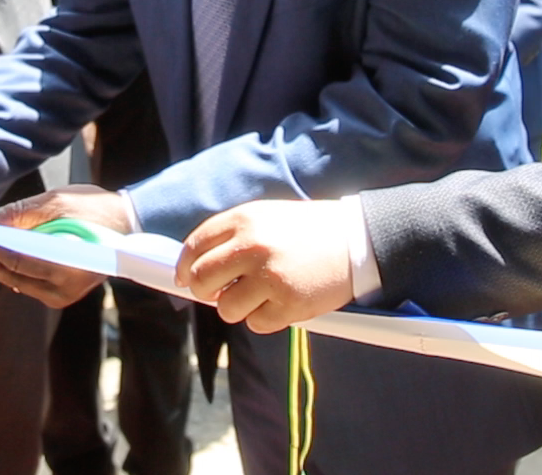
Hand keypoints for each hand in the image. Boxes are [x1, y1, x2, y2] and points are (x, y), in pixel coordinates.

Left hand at [0, 185, 129, 307]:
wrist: (129, 224)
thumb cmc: (96, 209)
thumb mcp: (57, 202)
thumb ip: (18, 212)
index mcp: (65, 268)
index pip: (14, 261)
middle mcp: (63, 290)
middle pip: (10, 274)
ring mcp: (63, 296)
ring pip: (17, 280)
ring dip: (3, 258)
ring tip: (0, 235)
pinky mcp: (63, 296)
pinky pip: (29, 282)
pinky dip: (18, 265)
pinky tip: (18, 246)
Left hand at [177, 200, 355, 333]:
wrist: (358, 240)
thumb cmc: (308, 230)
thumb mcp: (266, 217)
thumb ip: (231, 237)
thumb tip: (193, 268)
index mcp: (244, 220)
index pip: (194, 247)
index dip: (185, 266)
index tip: (184, 277)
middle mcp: (253, 247)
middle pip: (201, 280)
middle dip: (205, 291)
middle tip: (220, 291)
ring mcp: (270, 277)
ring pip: (225, 309)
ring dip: (238, 307)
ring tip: (260, 295)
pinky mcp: (288, 304)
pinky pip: (256, 324)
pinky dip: (265, 318)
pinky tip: (282, 302)